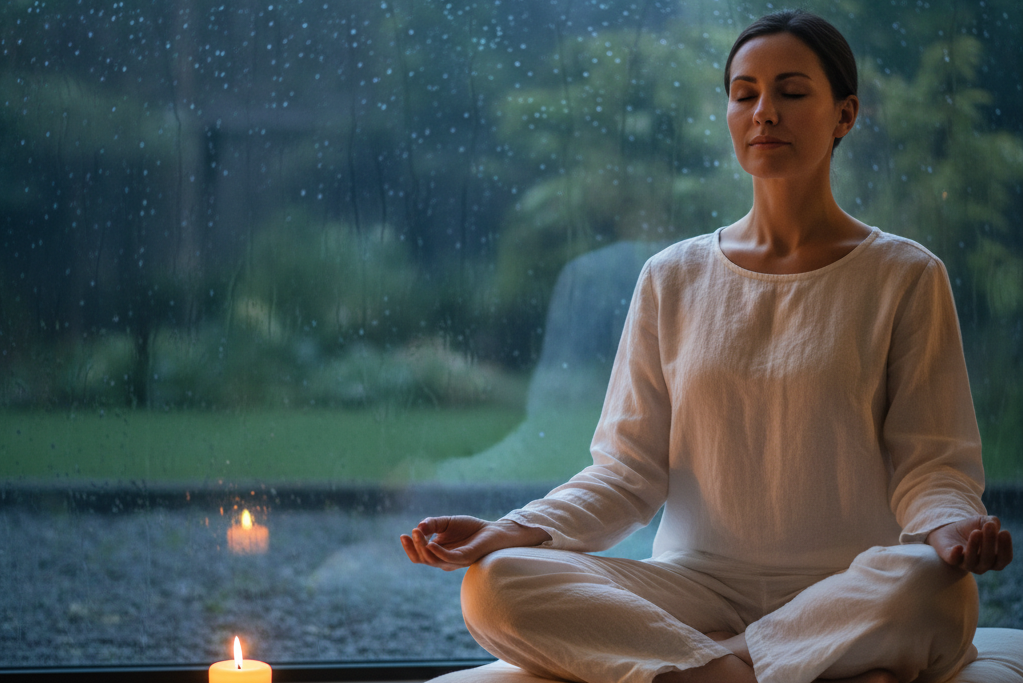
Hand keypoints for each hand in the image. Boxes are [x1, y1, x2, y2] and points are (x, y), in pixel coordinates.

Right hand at [400, 516, 550, 570]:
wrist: (493, 530)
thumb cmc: (471, 528)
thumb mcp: (446, 522)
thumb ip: (432, 524)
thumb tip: (418, 527)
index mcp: (439, 553)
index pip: (419, 556)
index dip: (409, 548)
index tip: (402, 535)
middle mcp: (444, 560)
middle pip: (422, 559)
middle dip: (414, 546)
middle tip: (412, 532)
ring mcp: (454, 561)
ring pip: (432, 560)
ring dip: (423, 547)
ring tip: (419, 533)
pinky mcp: (464, 558)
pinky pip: (447, 559)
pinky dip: (437, 553)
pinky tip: (430, 544)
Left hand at [927, 515, 1012, 573]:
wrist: (950, 530)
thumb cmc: (973, 529)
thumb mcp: (984, 522)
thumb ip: (992, 522)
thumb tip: (994, 524)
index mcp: (995, 559)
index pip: (1005, 558)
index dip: (1006, 547)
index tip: (1004, 532)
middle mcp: (982, 565)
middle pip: (988, 559)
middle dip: (990, 542)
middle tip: (989, 526)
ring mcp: (966, 564)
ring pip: (972, 561)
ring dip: (974, 546)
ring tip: (976, 532)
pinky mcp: (951, 559)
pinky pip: (953, 560)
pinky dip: (956, 555)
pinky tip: (958, 547)